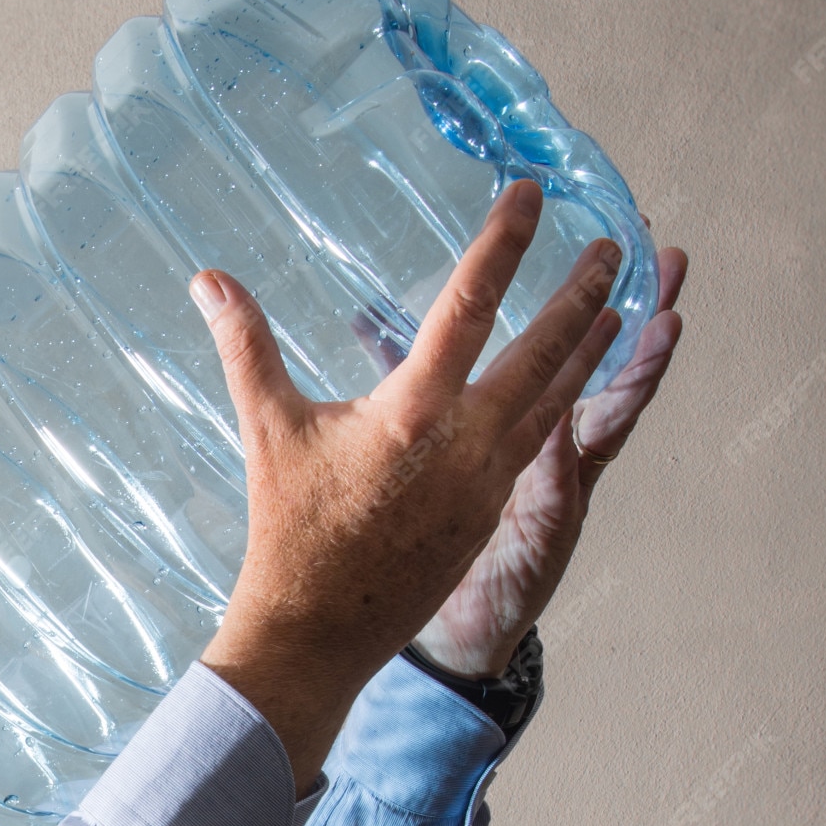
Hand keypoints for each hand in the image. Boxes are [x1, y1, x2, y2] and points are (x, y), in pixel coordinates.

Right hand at [192, 180, 622, 791]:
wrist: (317, 633)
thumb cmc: (289, 530)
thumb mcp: (269, 428)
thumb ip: (246, 346)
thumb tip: (207, 278)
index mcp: (414, 410)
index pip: (471, 304)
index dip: (504, 242)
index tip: (532, 192)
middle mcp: (466, 442)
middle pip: (545, 350)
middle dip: (582, 293)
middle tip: (612, 246)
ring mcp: (487, 482)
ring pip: (557, 401)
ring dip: (590, 350)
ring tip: (618, 307)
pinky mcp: (490, 514)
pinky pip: (540, 445)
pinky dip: (566, 405)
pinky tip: (571, 386)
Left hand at [411, 245, 687, 677]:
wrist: (440, 625)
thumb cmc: (418, 537)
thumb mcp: (411, 442)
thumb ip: (399, 379)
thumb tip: (365, 320)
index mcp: (511, 417)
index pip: (549, 340)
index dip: (575, 293)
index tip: (598, 235)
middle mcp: (545, 442)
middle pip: (600, 362)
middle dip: (630, 309)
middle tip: (663, 250)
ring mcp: (557, 483)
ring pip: (610, 413)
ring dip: (640, 367)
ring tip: (668, 317)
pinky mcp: (551, 525)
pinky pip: (575, 477)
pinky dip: (585, 446)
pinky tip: (594, 414)